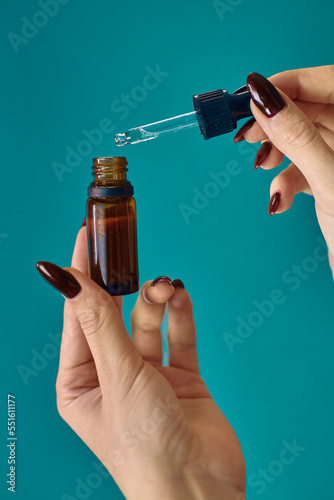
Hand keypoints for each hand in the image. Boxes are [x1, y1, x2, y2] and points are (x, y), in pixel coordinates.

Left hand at [36, 226, 245, 499]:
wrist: (199, 489)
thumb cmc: (144, 448)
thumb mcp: (116, 376)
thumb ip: (99, 322)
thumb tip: (66, 278)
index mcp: (80, 381)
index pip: (78, 316)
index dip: (81, 276)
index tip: (87, 239)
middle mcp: (112, 375)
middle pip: (112, 315)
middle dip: (119, 282)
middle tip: (124, 245)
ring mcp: (148, 376)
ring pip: (147, 322)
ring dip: (155, 300)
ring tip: (164, 287)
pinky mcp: (181, 377)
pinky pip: (179, 336)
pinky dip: (180, 314)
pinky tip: (180, 296)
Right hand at [234, 66, 333, 271]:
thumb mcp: (328, 180)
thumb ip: (298, 138)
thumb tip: (264, 100)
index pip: (327, 81)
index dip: (287, 83)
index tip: (251, 93)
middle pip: (308, 109)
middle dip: (274, 123)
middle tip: (247, 134)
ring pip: (301, 139)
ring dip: (277, 155)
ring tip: (262, 168)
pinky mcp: (330, 178)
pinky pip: (302, 168)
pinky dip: (284, 182)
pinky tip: (278, 200)